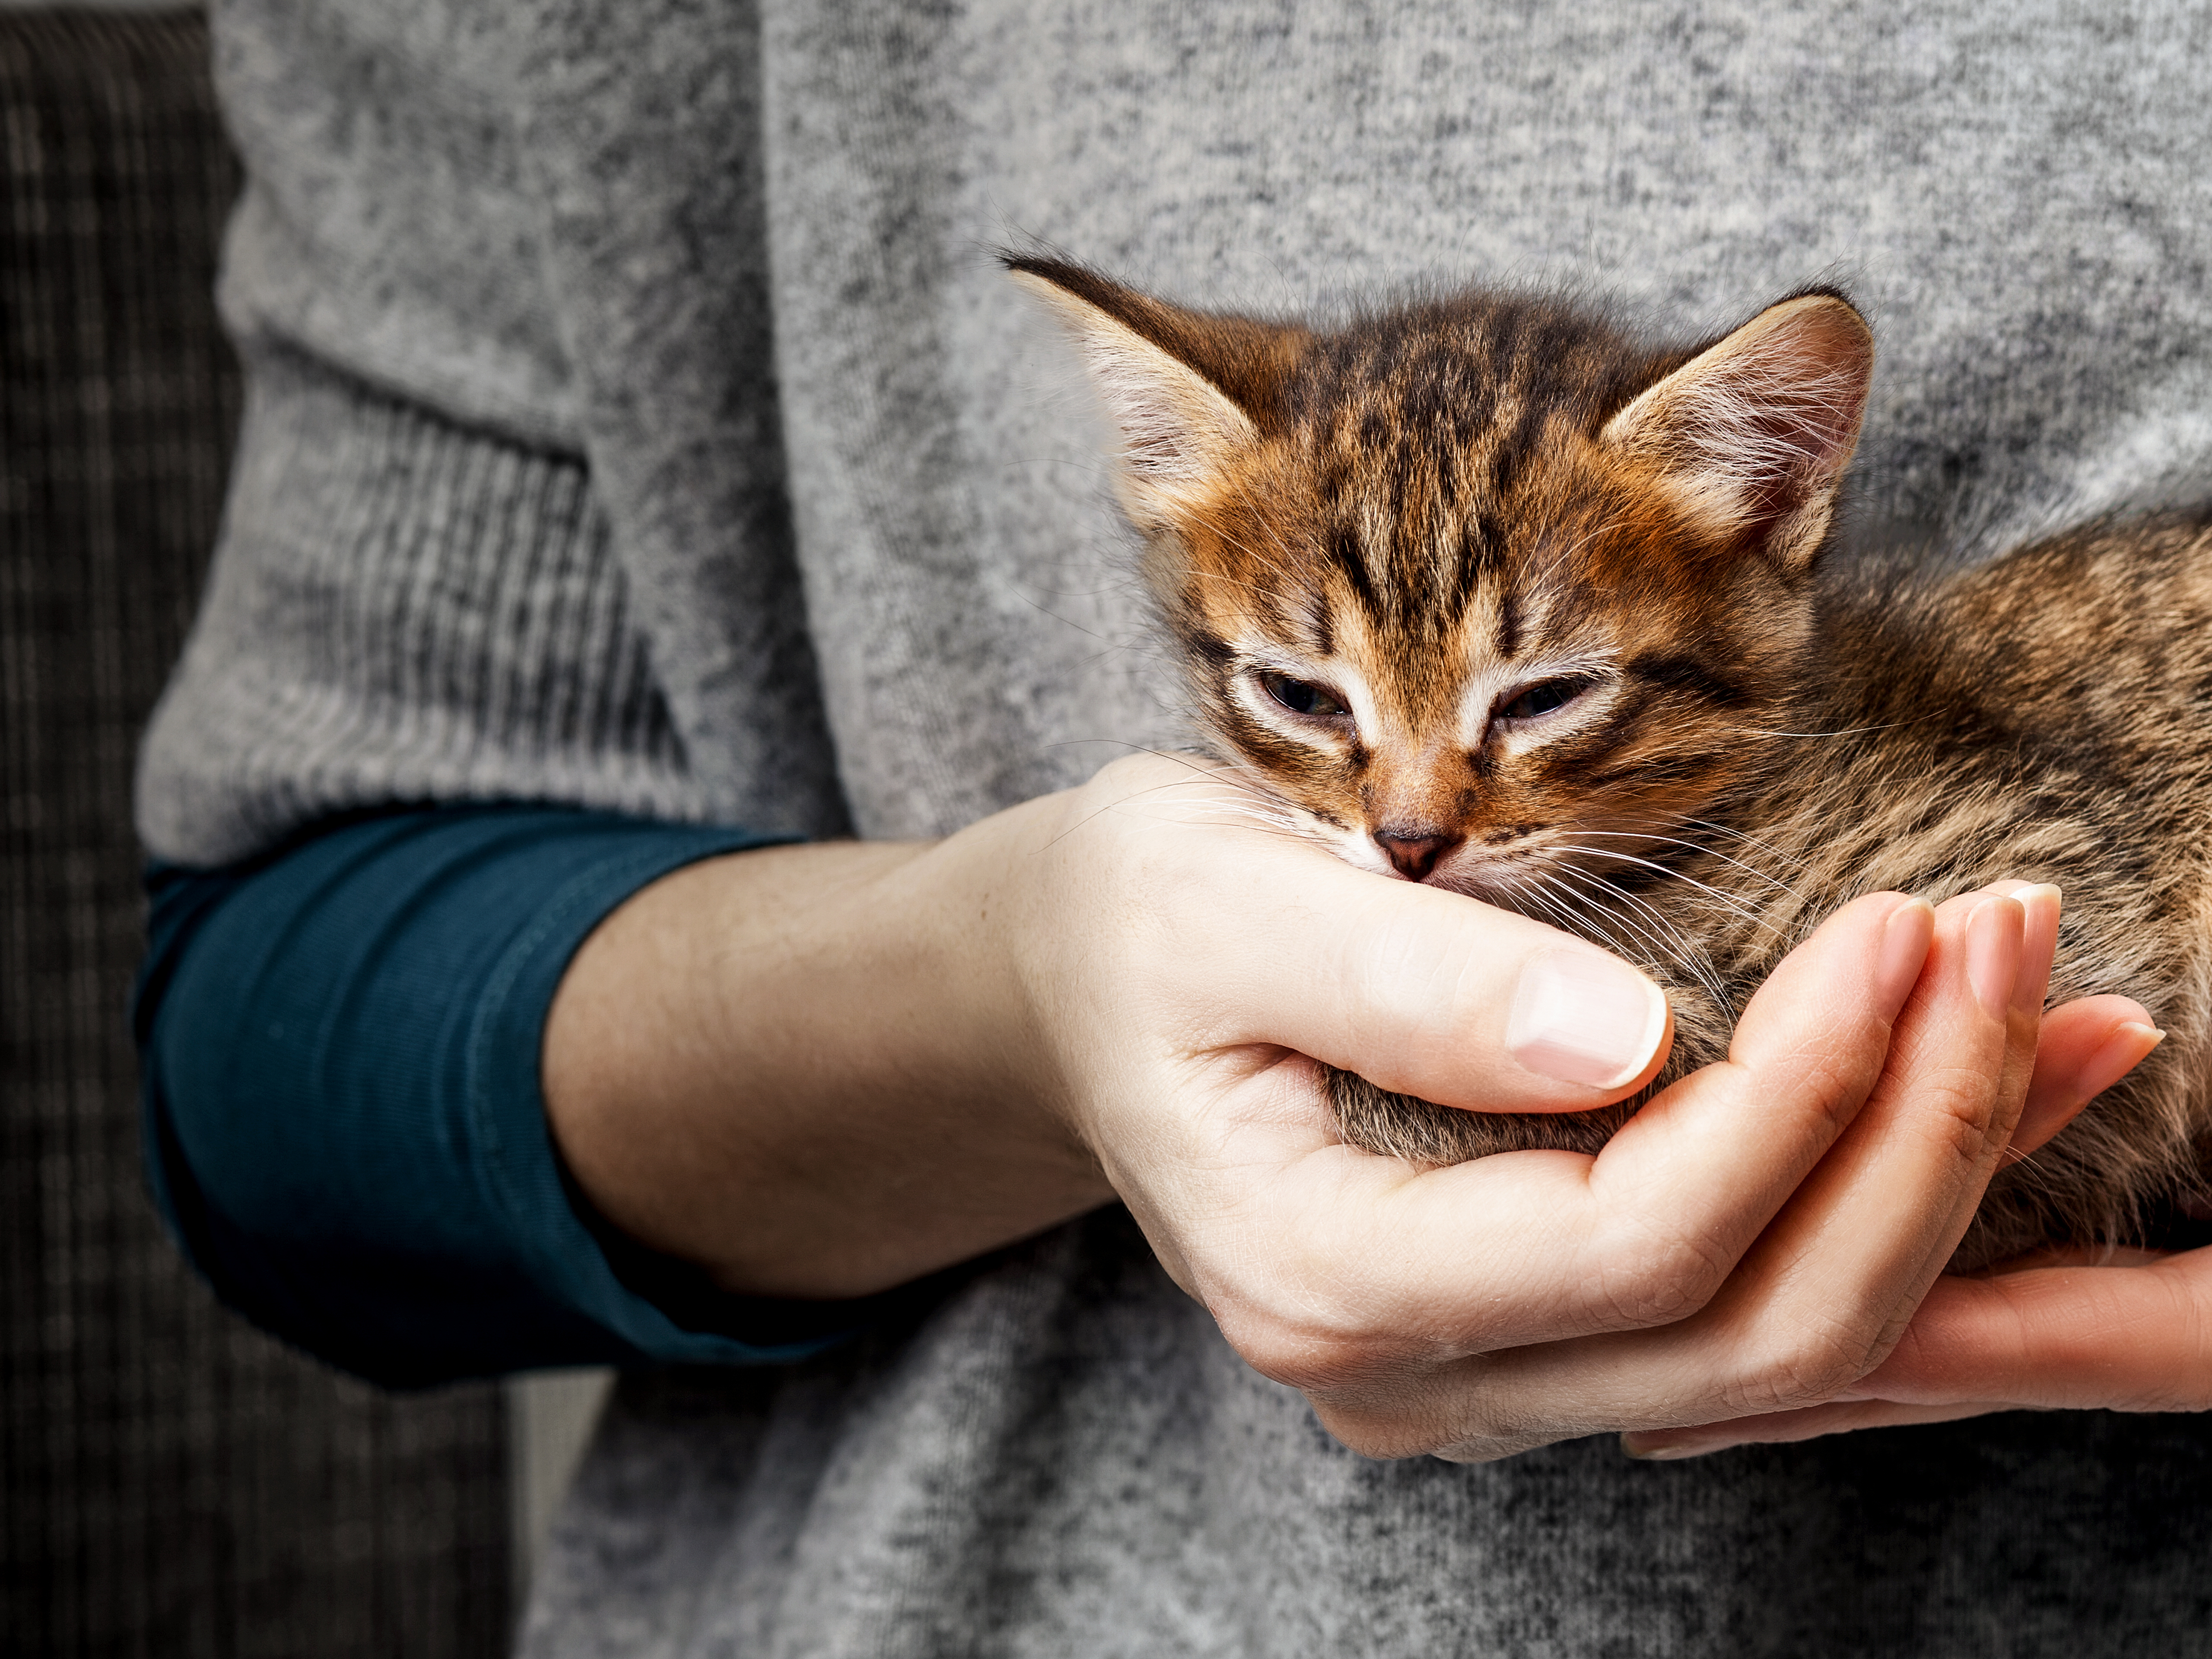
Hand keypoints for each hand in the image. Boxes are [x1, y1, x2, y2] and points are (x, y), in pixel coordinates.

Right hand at [994, 758, 2139, 1459]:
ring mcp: (1486, 1375)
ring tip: (2086, 1032)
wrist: (1084, 984)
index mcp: (1317, 1273)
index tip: (1902, 929)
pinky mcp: (1545, 1330)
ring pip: (1779, 1353)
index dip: (1791, 1103)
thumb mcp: (1213, 902)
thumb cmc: (1136, 923)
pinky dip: (1902, 1227)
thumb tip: (1622, 1043)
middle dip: (1910, 1146)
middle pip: (1733, 1333)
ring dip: (1956, 1202)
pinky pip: (1759, 1318)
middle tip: (2011, 948)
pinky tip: (2006, 1113)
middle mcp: (1414, 1374)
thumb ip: (1397, 977)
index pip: (1618, 1241)